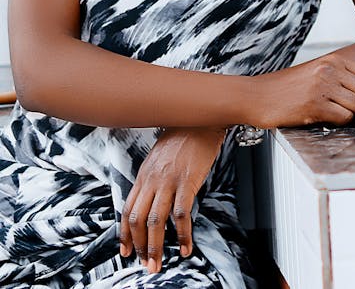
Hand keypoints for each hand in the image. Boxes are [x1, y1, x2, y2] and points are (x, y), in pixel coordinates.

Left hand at [120, 126, 225, 273]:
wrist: (201, 119)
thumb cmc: (184, 134)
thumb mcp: (160, 154)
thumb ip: (154, 175)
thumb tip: (152, 196)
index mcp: (144, 174)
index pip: (127, 209)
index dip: (125, 234)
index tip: (127, 251)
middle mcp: (152, 179)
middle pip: (137, 219)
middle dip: (139, 246)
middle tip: (145, 264)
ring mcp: (168, 181)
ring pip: (155, 221)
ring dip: (155, 246)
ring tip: (158, 263)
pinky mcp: (187, 181)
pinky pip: (181, 214)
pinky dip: (183, 234)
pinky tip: (186, 246)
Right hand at [252, 54, 354, 127]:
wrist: (256, 95)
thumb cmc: (288, 88)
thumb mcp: (318, 74)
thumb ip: (348, 81)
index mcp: (335, 61)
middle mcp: (331, 70)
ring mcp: (323, 87)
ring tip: (340, 115)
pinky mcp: (314, 105)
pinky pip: (345, 118)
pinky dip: (342, 123)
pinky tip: (329, 120)